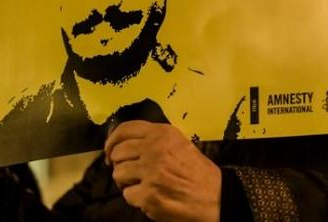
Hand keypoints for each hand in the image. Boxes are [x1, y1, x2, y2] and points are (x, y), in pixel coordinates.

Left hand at [105, 121, 220, 221]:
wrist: (217, 198)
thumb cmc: (198, 173)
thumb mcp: (180, 143)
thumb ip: (155, 140)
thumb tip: (124, 146)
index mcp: (162, 134)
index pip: (125, 129)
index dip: (112, 141)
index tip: (109, 151)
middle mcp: (154, 149)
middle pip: (118, 152)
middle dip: (118, 164)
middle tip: (128, 173)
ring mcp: (151, 173)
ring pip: (118, 174)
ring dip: (126, 182)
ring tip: (140, 185)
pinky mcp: (149, 195)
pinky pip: (127, 195)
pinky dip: (135, 198)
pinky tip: (149, 197)